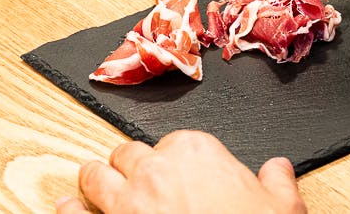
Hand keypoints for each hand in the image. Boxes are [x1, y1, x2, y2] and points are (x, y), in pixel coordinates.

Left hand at [56, 132, 305, 213]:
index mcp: (196, 152)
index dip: (172, 160)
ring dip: (94, 179)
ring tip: (91, 182)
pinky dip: (70, 211)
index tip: (176, 173)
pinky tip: (67, 209)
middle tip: (132, 177)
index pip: (172, 142)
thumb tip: (278, 169)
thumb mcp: (282, 209)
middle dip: (129, 165)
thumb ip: (278, 183)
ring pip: (96, 175)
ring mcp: (126, 202)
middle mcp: (156, 170)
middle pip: (128, 154)